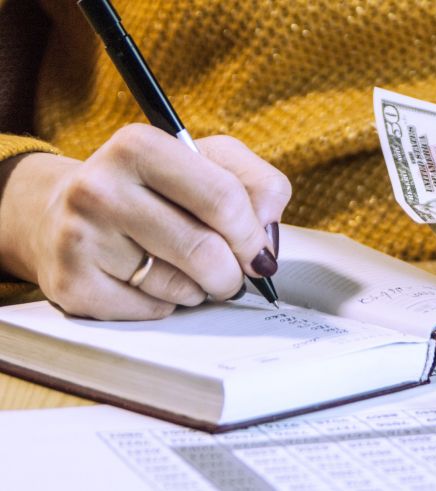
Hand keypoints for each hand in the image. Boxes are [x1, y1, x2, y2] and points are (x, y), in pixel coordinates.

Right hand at [0, 124, 290, 319]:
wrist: (63, 212)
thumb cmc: (156, 187)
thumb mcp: (211, 162)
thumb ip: (260, 186)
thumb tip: (268, 238)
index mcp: (139, 146)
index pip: (224, 199)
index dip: (253, 235)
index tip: (259, 251)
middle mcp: (99, 188)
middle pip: (206, 252)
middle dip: (233, 272)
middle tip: (232, 273)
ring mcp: (80, 238)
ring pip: (180, 288)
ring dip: (199, 288)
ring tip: (184, 269)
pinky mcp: (72, 285)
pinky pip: (153, 311)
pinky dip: (168, 306)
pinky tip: (151, 283)